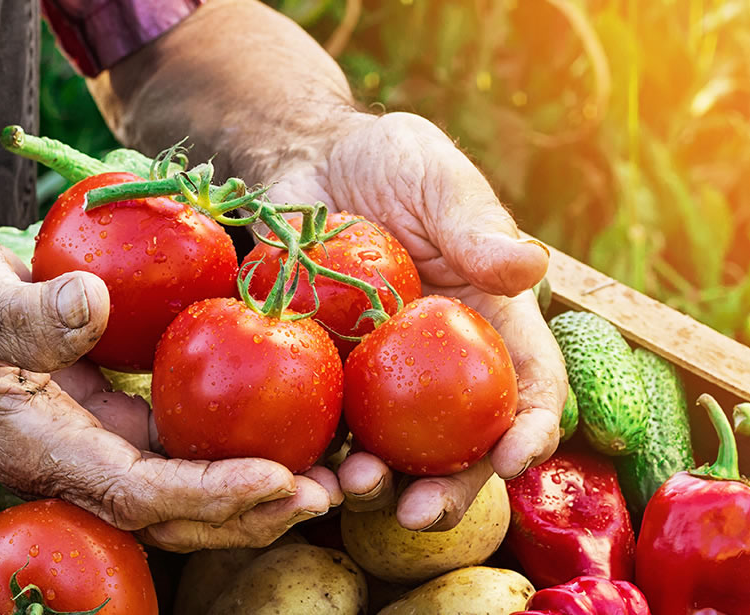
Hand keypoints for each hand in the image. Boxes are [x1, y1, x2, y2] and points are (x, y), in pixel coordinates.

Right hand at [0, 212, 338, 550]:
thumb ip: (24, 312)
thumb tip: (94, 306)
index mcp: (39, 444)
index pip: (134, 492)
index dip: (207, 494)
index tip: (278, 478)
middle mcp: (75, 460)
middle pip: (172, 514)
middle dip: (251, 512)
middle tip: (326, 493)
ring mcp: (98, 444)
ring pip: (186, 492)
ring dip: (257, 493)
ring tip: (330, 479)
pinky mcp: (117, 419)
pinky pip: (184, 451)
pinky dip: (237, 454)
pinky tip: (286, 436)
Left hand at [269, 111, 568, 530]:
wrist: (308, 162)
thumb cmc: (388, 161)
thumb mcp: (437, 179)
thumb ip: (475, 225)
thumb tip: (529, 267)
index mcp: (489, 322)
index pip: (529, 385)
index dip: (530, 428)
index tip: (514, 458)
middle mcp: (441, 365)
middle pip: (460, 443)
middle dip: (449, 489)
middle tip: (420, 512)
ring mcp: (379, 375)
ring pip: (389, 450)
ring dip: (376, 483)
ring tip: (352, 487)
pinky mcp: (323, 372)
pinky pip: (323, 423)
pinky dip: (315, 453)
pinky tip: (298, 468)